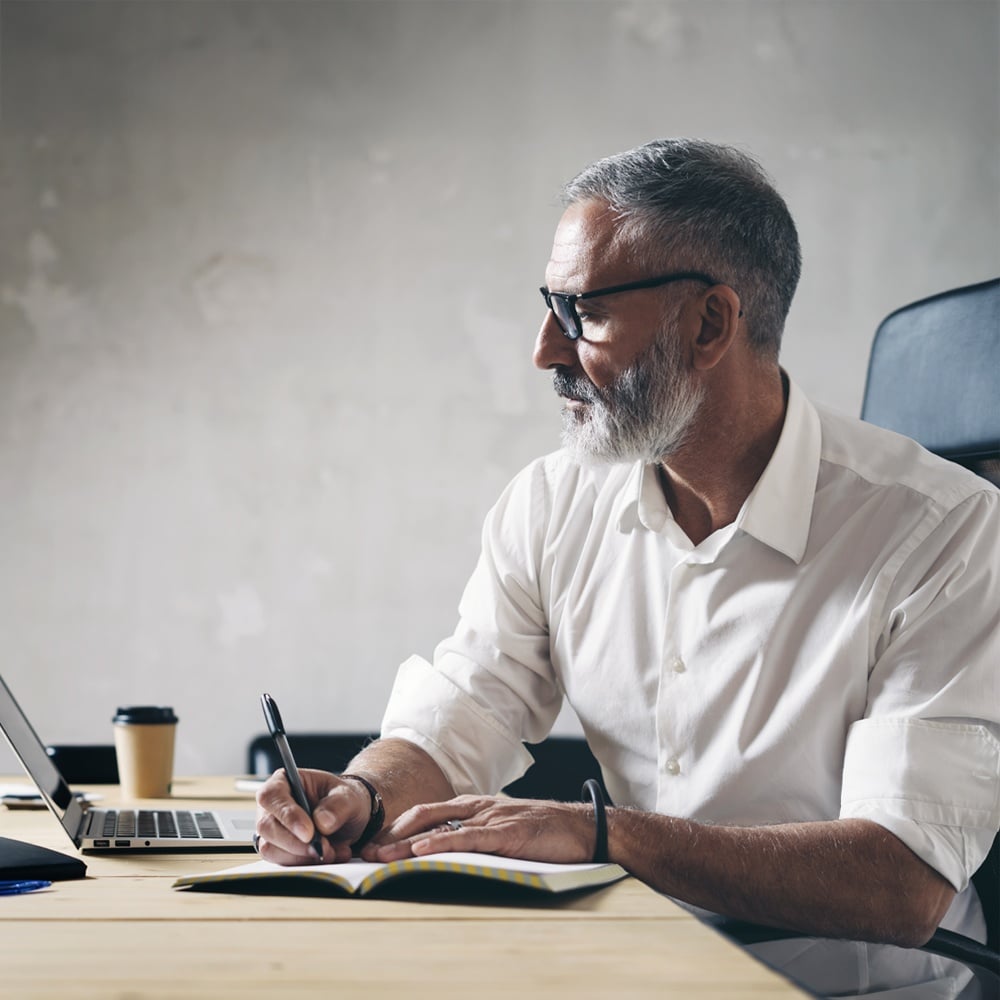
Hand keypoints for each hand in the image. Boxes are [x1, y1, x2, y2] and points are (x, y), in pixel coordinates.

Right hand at [255, 768, 370, 864]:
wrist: (349, 818)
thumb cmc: (343, 800)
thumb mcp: (348, 796)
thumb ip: (338, 805)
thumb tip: (322, 823)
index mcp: (283, 782)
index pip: (271, 796)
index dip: (287, 815)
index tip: (309, 833)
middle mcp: (271, 807)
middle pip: (267, 827)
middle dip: (296, 843)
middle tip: (323, 848)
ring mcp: (272, 830)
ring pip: (271, 850)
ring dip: (301, 856)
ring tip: (331, 851)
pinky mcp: (278, 851)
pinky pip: (282, 863)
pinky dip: (305, 864)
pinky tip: (328, 856)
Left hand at [362, 795, 594, 864]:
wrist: (583, 828)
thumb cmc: (544, 832)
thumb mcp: (503, 831)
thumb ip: (476, 836)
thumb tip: (444, 852)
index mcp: (475, 806)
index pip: (427, 813)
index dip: (398, 828)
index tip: (374, 846)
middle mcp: (478, 807)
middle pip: (424, 815)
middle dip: (392, 834)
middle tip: (365, 853)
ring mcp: (491, 817)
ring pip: (439, 826)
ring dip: (406, 842)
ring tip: (381, 856)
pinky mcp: (506, 833)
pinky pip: (467, 837)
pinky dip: (441, 843)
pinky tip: (422, 850)